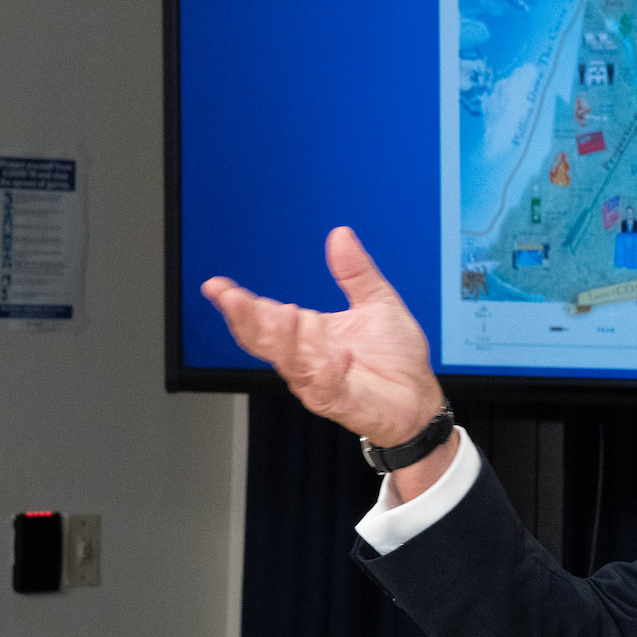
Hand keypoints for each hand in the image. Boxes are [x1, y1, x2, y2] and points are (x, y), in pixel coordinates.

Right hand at [201, 226, 441, 446]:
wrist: (419, 396)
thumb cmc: (394, 357)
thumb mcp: (376, 303)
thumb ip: (356, 272)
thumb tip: (340, 235)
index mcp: (306, 335)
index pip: (263, 318)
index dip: (239, 304)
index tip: (217, 286)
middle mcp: (305, 359)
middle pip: (265, 341)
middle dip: (247, 319)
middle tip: (234, 298)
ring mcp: (320, 383)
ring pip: (291, 362)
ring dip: (287, 339)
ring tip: (288, 314)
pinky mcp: (341, 402)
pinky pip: (327, 387)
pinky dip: (329, 370)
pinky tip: (338, 354)